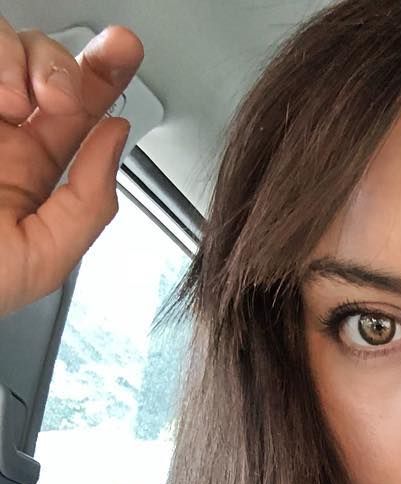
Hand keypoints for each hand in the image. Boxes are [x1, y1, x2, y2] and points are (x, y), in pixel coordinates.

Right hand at [0, 20, 142, 318]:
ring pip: (6, 44)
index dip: (103, 77)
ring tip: (11, 106)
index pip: (75, 114)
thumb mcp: (43, 259)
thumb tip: (117, 139)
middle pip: (45, 65)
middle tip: (60, 98)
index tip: (125, 51)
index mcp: (26, 172)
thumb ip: (89, 204)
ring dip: (22, 62)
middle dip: (66, 67)